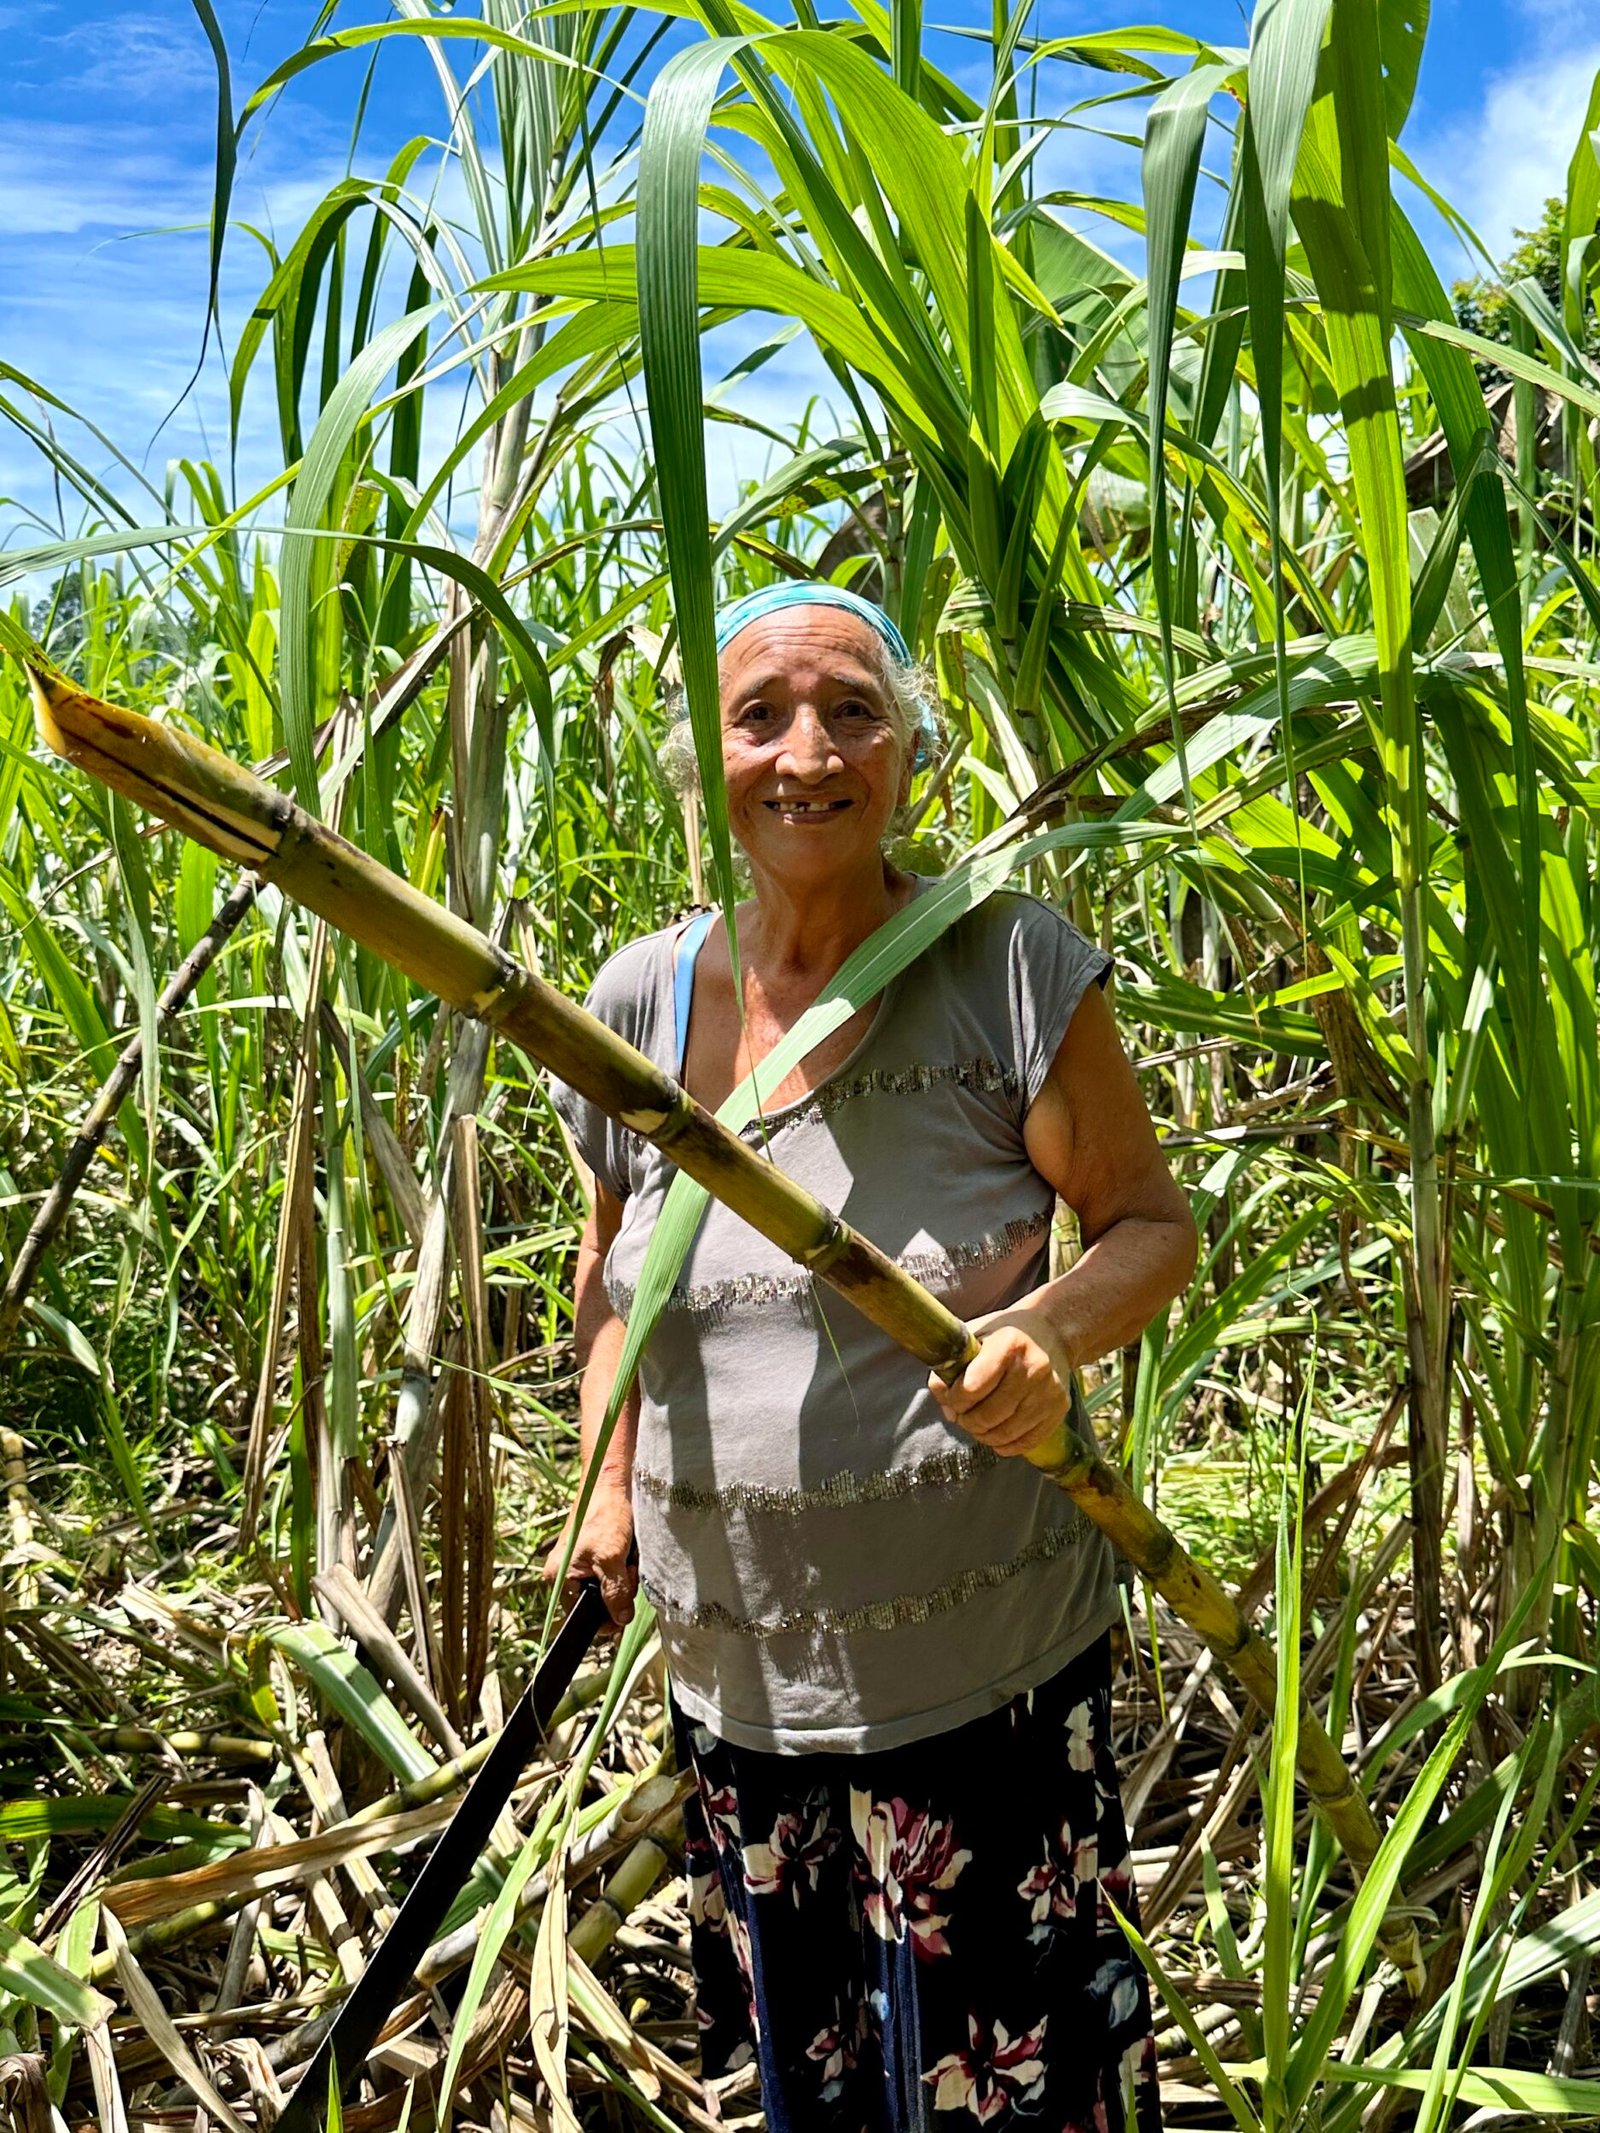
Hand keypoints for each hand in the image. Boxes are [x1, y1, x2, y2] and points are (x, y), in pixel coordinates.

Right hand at [542, 1481, 636, 1626]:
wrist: (610, 1482)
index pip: (581, 1618)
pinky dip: (625, 1567)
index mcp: (560, 1579)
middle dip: (619, 1592)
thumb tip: (621, 1620)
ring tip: (629, 1558)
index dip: (606, 1618)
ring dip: (625, 1578)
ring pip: (609, 1590)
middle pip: (598, 1604)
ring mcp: (582, 1565)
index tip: (625, 1607)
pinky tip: (630, 1553)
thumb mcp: (611, 1558)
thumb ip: (615, 1592)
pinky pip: (613, 1574)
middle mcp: (567, 1575)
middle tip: (628, 1570)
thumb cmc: (604, 1515)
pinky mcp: (597, 1555)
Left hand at [926, 1308, 1073, 1458]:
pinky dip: (1003, 1444)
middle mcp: (1035, 1366)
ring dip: (982, 1435)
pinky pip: (1024, 1443)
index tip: (952, 1395)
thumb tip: (950, 1412)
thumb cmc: (1002, 1337)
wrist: (1051, 1334)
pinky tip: (996, 1431)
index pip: (971, 1387)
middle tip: (962, 1414)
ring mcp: (1050, 1390)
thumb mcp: (973, 1339)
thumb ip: (951, 1369)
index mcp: (1009, 1342)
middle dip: (966, 1420)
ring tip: (977, 1423)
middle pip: (987, 1416)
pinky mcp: (1060, 1410)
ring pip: (1004, 1434)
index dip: (954, 1398)